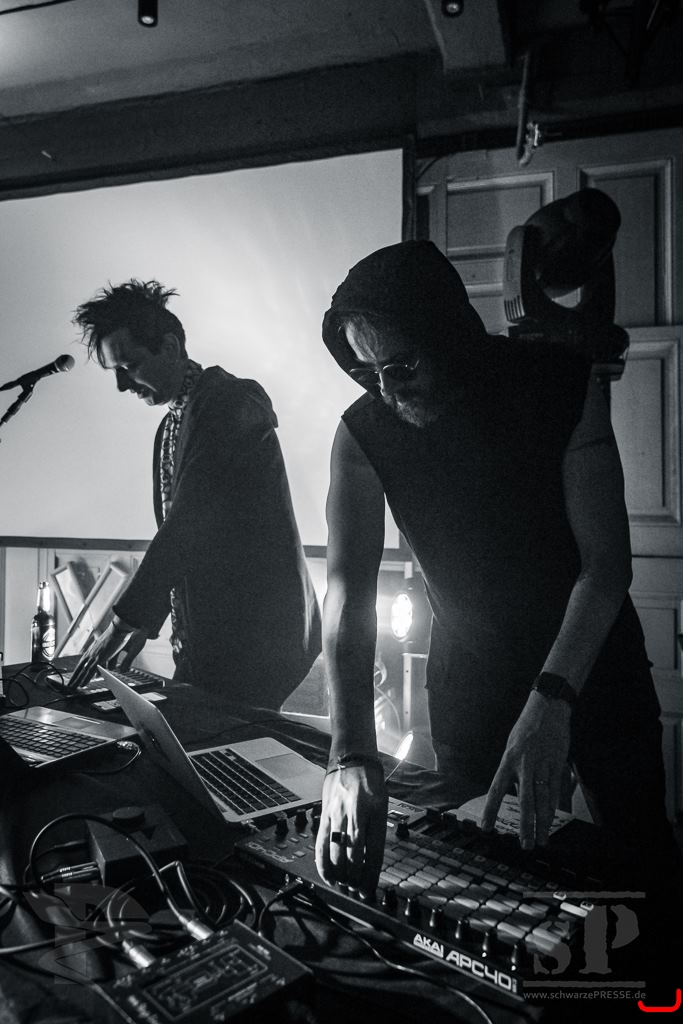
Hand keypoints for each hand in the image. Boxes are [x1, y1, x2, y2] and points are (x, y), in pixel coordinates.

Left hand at [68, 620, 145, 690]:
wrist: (119, 628)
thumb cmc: (117, 634)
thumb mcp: (111, 645)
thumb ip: (108, 653)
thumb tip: (107, 659)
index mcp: (94, 649)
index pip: (83, 661)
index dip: (79, 669)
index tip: (75, 675)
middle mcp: (92, 652)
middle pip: (80, 667)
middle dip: (75, 676)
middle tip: (69, 684)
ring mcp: (94, 655)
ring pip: (83, 671)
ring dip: (77, 680)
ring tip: (72, 688)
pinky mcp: (99, 658)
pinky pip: (90, 671)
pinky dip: (85, 679)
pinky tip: (82, 685)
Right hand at [314, 764, 387, 895]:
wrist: (351, 759)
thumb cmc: (370, 782)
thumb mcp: (381, 805)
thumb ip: (375, 831)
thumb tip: (370, 862)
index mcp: (376, 812)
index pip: (374, 852)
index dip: (371, 876)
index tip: (370, 891)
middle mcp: (357, 814)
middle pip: (354, 856)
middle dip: (355, 879)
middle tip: (357, 889)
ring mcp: (339, 814)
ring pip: (337, 853)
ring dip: (341, 874)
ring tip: (345, 884)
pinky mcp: (326, 814)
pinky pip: (322, 843)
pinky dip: (323, 863)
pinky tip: (328, 875)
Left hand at [481, 690, 571, 848]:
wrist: (547, 708)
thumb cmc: (527, 728)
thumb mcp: (512, 747)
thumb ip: (513, 770)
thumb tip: (514, 794)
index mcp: (508, 760)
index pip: (496, 790)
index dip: (491, 810)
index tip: (486, 827)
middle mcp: (524, 765)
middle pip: (525, 801)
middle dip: (525, 825)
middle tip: (525, 844)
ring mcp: (543, 766)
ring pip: (543, 800)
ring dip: (543, 822)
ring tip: (541, 838)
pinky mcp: (558, 764)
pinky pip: (556, 790)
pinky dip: (555, 807)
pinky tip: (554, 819)